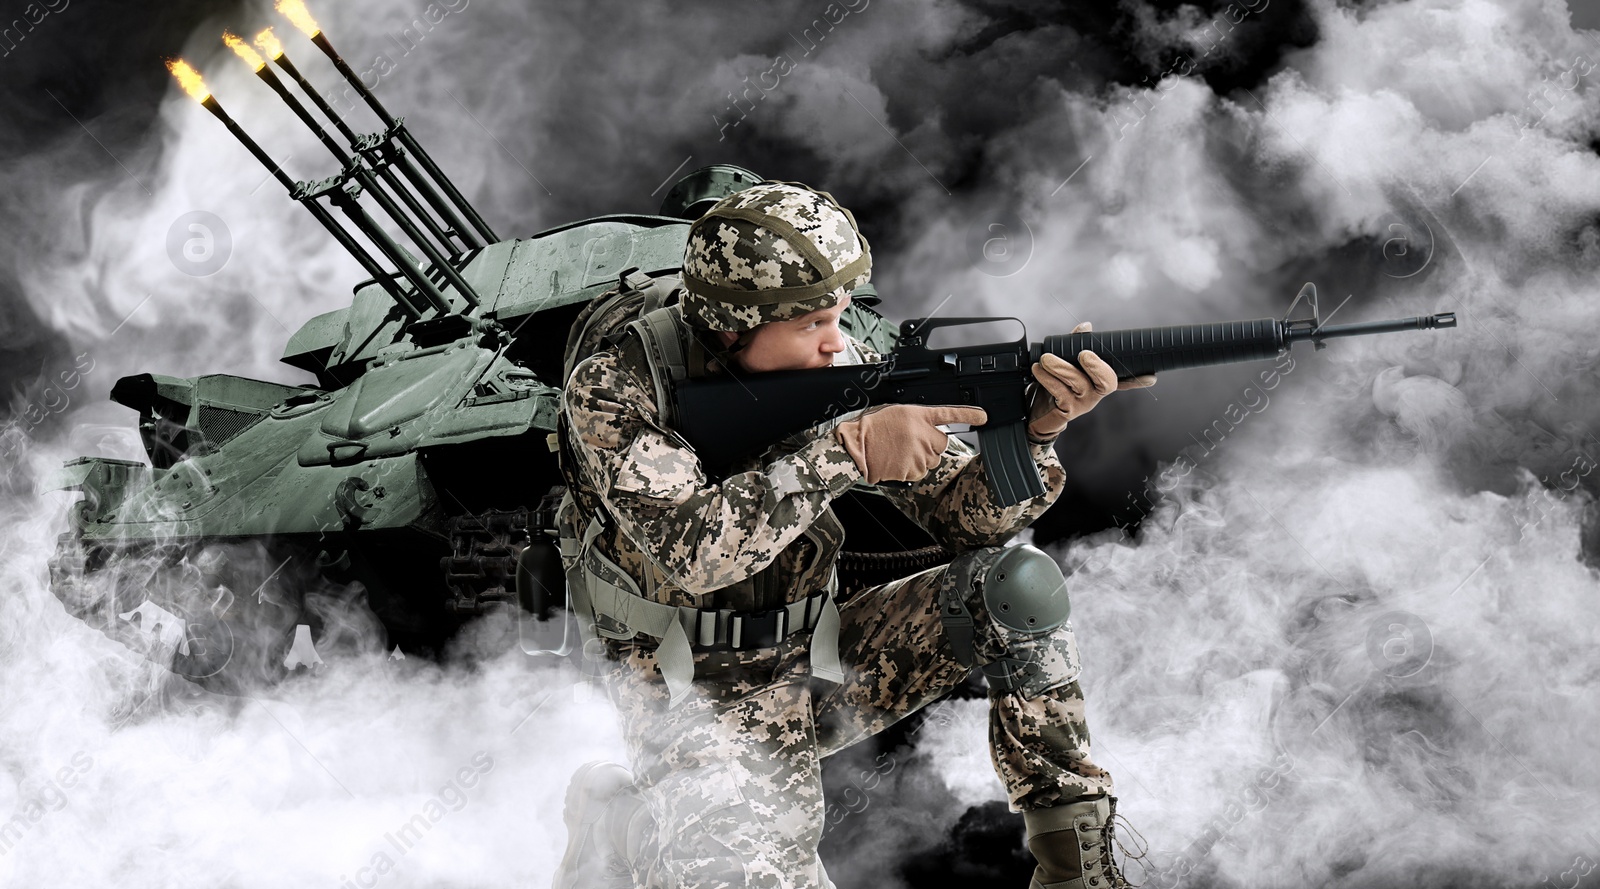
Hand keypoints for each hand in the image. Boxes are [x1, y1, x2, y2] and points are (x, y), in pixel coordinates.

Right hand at [834, 404, 988, 482]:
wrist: (856, 447)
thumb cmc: (870, 428)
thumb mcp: (896, 413)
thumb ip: (916, 420)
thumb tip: (924, 428)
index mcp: (919, 415)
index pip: (950, 413)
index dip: (969, 415)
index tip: (983, 417)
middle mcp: (923, 433)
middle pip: (942, 442)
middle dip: (931, 443)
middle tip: (910, 441)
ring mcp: (920, 453)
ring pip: (932, 459)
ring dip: (921, 457)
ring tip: (899, 450)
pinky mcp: (915, 469)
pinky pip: (921, 471)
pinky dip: (911, 469)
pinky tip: (897, 461)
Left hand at [1027, 322, 1155, 442]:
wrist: (1035, 411)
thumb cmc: (1052, 383)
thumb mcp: (1063, 360)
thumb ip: (1074, 343)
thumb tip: (1086, 326)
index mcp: (1099, 379)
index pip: (1123, 378)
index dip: (1138, 378)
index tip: (1151, 377)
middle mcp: (1096, 392)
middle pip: (1108, 382)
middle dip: (1097, 366)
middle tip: (1084, 353)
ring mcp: (1084, 403)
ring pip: (1078, 383)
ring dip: (1061, 367)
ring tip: (1046, 359)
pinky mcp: (1068, 410)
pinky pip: (1060, 392)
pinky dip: (1048, 378)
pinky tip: (1039, 370)